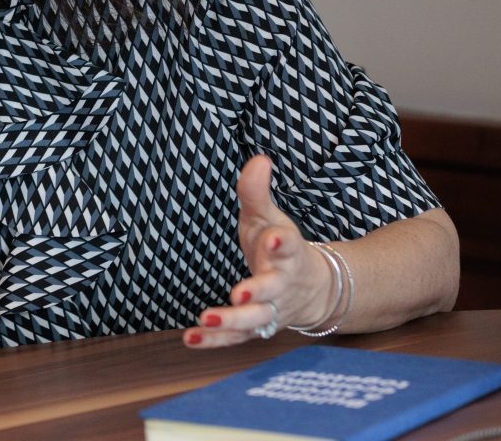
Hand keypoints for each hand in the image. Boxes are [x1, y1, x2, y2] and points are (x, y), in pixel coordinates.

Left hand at [184, 155, 332, 346]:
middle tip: (239, 293)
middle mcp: (281, 283)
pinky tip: (190, 338)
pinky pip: (236, 338)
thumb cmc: (278, 246)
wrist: (310, 289)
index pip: (288, 245)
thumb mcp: (268, 217)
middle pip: (272, 290)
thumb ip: (257, 192)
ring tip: (206, 319)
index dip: (281, 241)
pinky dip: (215, 341)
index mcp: (286, 252)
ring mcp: (270, 309)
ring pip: (256, 320)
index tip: (273, 237)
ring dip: (232, 321)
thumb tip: (258, 159)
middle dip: (257, 292)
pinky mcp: (256, 328)